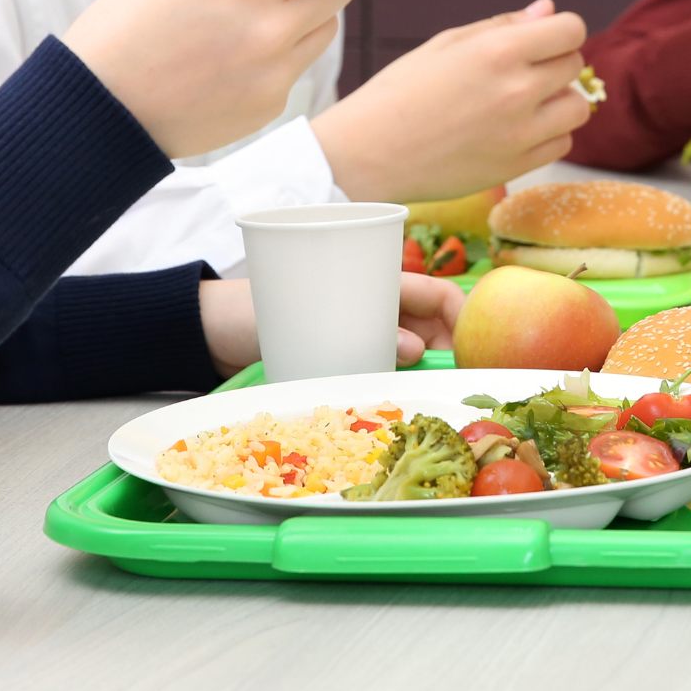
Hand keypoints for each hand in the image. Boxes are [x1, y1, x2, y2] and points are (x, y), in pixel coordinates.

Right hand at [64, 0, 365, 155]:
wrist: (94, 108)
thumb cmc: (130, 24)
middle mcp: (271, 31)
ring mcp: (273, 75)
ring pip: (325, 29)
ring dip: (303, 16)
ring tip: (242, 20)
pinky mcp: (268, 107)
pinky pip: (296, 68)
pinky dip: (277, 56)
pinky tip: (226, 59)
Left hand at [196, 273, 464, 378]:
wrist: (216, 330)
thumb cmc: (254, 307)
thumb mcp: (302, 313)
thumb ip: (356, 327)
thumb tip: (413, 349)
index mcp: (379, 281)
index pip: (443, 295)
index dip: (467, 320)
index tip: (475, 351)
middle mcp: (380, 308)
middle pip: (437, 329)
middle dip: (453, 355)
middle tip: (457, 388)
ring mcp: (367, 336)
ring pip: (415, 355)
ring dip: (426, 376)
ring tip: (432, 401)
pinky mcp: (351, 361)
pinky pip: (387, 374)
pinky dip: (398, 389)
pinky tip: (400, 409)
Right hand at [312, 0, 590, 202]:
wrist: (368, 153)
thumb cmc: (400, 93)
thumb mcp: (446, 44)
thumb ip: (503, 25)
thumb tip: (548, 9)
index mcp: (499, 51)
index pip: (571, 30)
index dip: (560, 30)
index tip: (543, 39)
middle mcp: (517, 90)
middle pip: (575, 65)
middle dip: (555, 62)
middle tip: (520, 72)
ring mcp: (520, 133)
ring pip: (577, 108)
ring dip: (558, 101)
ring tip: (524, 103)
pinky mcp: (517, 167)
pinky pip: (561, 144)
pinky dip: (548, 135)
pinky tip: (516, 130)